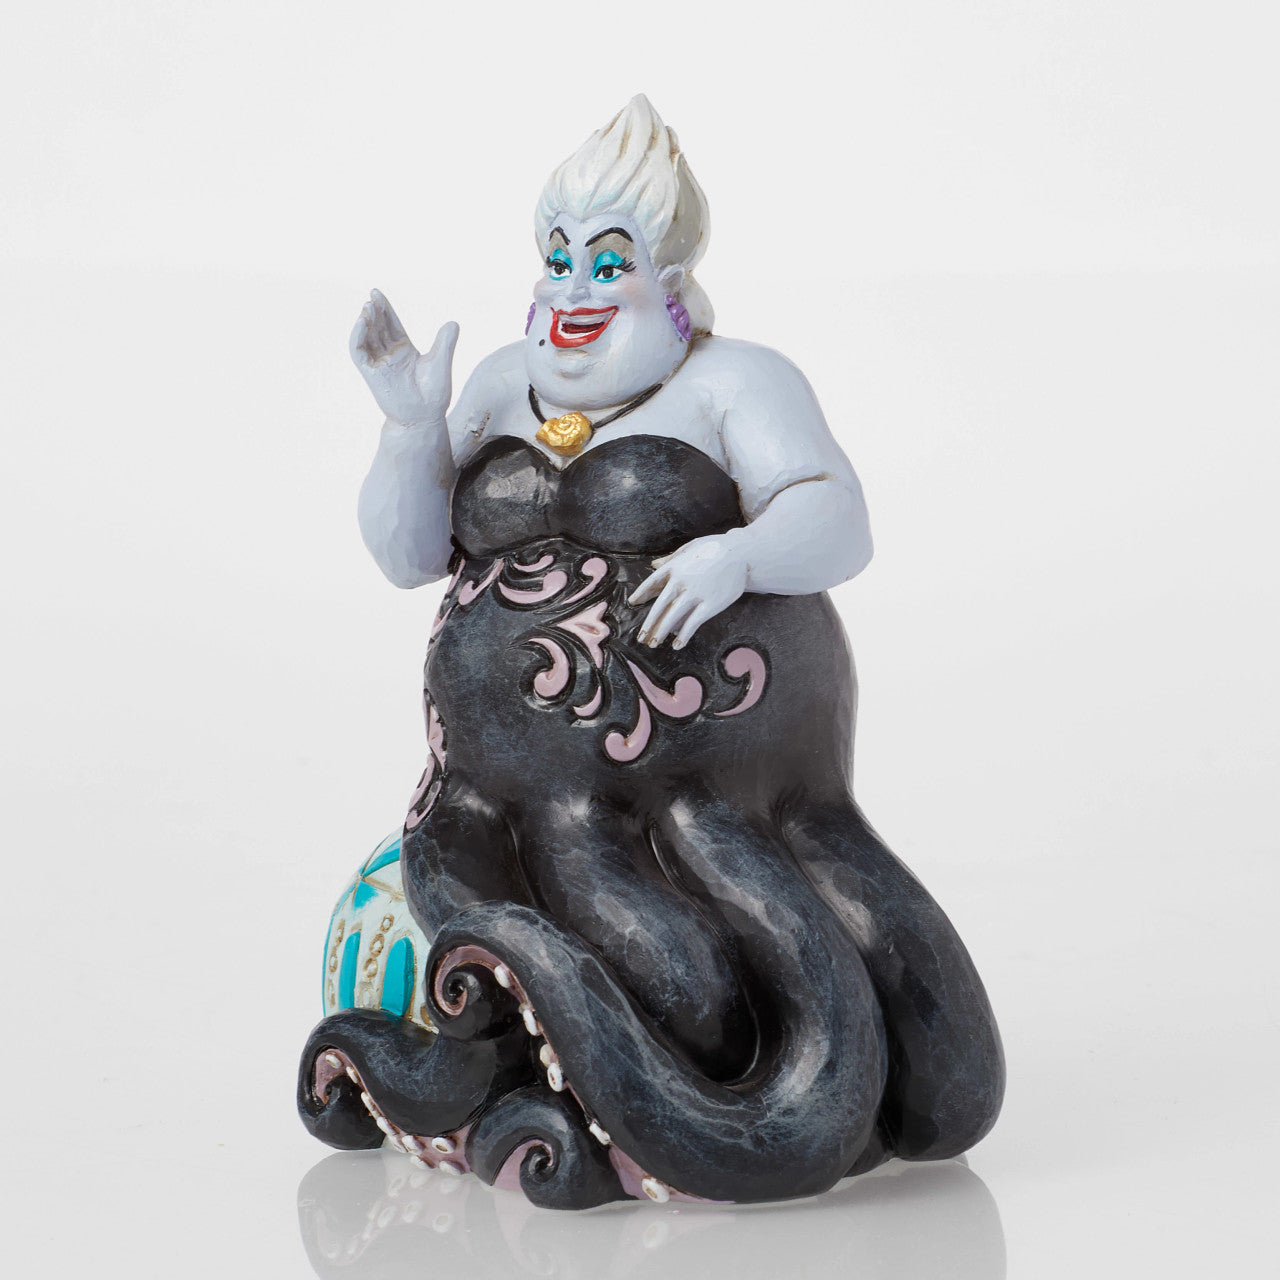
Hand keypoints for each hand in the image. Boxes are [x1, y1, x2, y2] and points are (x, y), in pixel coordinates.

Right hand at [350, 289, 458, 424]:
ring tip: (368, 307)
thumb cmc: (434, 395)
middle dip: (374, 311)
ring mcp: (380, 364)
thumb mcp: (440, 363)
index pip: (391, 324)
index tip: (377, 293)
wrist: (425, 417)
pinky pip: (359, 352)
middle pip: (378, 327)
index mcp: (405, 350)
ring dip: (365, 322)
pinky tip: (362, 323)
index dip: (385, 309)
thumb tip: (453, 322)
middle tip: (372, 295)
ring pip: (367, 337)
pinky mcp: (371, 373)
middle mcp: (390, 355)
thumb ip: (445, 343)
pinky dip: (358, 337)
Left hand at [628, 534, 747, 649]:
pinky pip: (692, 623)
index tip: (633, 603)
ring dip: (661, 633)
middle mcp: (681, 582)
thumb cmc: (715, 548)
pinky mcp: (710, 605)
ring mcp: (695, 594)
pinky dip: (683, 635)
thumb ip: (671, 559)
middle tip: (640, 637)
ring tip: (653, 644)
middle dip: (649, 624)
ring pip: (672, 617)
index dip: (641, 594)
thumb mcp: (690, 548)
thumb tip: (654, 565)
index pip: (652, 583)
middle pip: (659, 606)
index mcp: (674, 567)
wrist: (741, 553)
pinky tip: (676, 644)